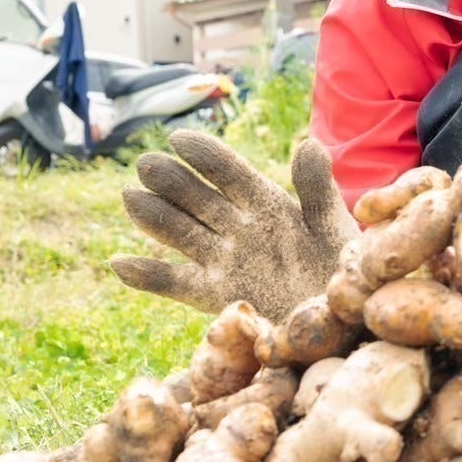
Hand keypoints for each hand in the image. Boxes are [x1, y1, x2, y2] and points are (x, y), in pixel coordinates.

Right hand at [111, 132, 355, 320]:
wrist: (343, 322)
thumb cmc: (343, 271)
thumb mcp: (334, 227)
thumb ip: (317, 190)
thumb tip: (308, 143)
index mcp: (268, 204)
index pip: (230, 173)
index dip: (205, 156)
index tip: (178, 139)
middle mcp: (239, 228)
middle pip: (198, 199)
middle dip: (172, 182)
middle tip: (146, 164)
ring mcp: (224, 260)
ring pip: (181, 233)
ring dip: (154, 217)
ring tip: (129, 197)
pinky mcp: (214, 294)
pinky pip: (175, 283)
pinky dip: (148, 276)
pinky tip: (119, 264)